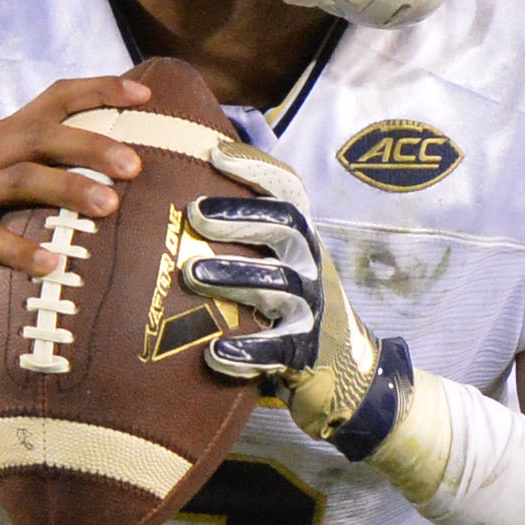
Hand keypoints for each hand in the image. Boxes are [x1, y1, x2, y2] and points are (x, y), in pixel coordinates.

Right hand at [0, 76, 149, 319]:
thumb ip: (55, 168)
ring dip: (68, 189)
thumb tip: (131, 171)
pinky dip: (22, 251)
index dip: (98, 90)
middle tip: (136, 166)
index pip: (55, 98)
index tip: (144, 96)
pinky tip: (53, 263)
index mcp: (6, 137)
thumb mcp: (12, 183)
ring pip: (21, 180)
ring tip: (110, 207)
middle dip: (92, 146)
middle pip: (42, 136)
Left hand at [179, 141, 411, 459]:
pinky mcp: (307, 351)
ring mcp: (312, 307)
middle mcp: (311, 264)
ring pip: (280, 283)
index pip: (286, 191)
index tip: (214, 154)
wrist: (343, 369)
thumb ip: (245, 234)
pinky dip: (247, 352)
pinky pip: (279, 349)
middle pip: (285, 227)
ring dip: (236, 276)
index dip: (255, 169)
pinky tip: (215, 354)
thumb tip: (181, 192)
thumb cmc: (290, 307)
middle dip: (240, 217)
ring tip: (192, 275)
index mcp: (300, 238)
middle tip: (193, 215)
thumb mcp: (278, 262)